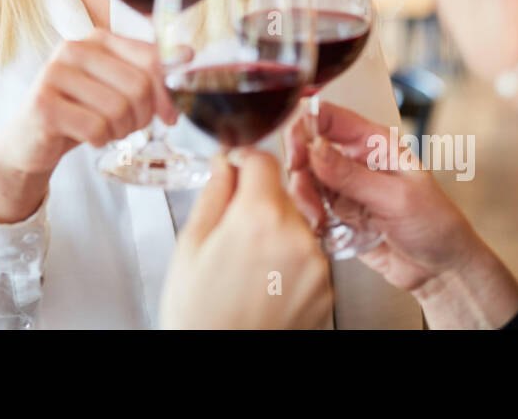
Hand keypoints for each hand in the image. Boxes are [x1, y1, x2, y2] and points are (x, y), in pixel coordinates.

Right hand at [0, 29, 176, 222]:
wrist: (30, 139)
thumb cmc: (79, 110)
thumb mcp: (114, 86)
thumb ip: (148, 70)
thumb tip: (187, 54)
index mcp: (96, 38)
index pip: (150, 59)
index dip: (166, 93)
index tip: (168, 116)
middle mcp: (73, 49)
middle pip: (138, 86)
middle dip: (143, 116)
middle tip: (130, 128)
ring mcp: (54, 74)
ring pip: (118, 109)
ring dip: (120, 131)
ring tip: (107, 131)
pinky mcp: (43, 104)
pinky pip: (96, 128)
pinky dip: (99, 140)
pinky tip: (88, 137)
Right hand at [161, 150, 332, 328]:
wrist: (220, 358)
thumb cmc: (198, 312)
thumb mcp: (191, 244)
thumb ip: (214, 193)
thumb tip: (225, 164)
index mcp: (258, 217)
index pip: (264, 160)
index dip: (243, 160)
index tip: (234, 168)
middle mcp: (295, 237)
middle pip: (281, 193)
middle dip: (256, 202)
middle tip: (230, 231)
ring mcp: (315, 265)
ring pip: (296, 224)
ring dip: (275, 231)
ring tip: (246, 264)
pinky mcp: (325, 288)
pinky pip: (307, 255)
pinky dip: (289, 260)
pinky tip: (263, 281)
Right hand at [285, 101, 517, 327]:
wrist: (441, 270)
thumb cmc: (436, 225)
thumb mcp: (396, 197)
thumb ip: (352, 175)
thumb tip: (314, 149)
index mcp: (374, 142)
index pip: (328, 117)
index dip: (304, 126)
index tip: (296, 152)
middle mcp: (354, 160)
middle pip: (307, 150)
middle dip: (300, 172)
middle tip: (306, 195)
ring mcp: (344, 187)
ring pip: (304, 180)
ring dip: (303, 199)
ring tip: (318, 220)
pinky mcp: (338, 213)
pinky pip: (309, 207)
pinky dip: (307, 217)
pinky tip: (320, 228)